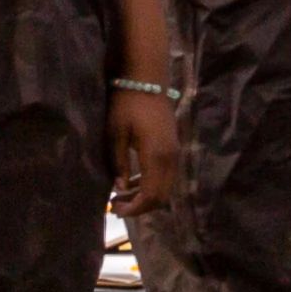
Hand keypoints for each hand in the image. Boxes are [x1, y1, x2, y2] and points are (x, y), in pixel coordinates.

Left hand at [109, 86, 181, 216]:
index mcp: (156, 156)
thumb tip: (120, 188)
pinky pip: (167, 176)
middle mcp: (171, 158)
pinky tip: (133, 180)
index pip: (151, 195)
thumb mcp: (116, 135)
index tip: (115, 211)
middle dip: (141, 207)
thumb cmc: (127, 104)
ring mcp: (175, 152)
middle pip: (162, 196)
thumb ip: (120, 164)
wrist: (147, 80)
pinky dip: (152, 184)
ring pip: (166, 187)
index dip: (135, 209)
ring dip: (146, 196)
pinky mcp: (174, 147)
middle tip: (117, 206)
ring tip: (122, 195)